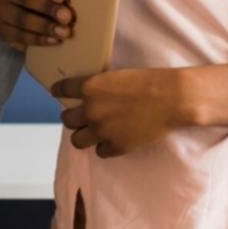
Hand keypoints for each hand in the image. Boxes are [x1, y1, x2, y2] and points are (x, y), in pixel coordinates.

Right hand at [0, 0, 72, 50]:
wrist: (30, 15)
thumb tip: (76, 5)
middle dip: (47, 8)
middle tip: (67, 17)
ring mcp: (1, 9)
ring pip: (21, 18)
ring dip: (44, 26)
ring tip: (64, 32)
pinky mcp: (2, 28)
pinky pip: (18, 35)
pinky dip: (37, 39)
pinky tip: (53, 41)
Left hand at [52, 69, 188, 158]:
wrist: (170, 99)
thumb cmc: (147, 82)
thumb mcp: (115, 76)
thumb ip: (98, 87)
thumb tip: (87, 96)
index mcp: (89, 87)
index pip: (61, 89)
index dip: (58, 91)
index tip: (57, 92)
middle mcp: (90, 110)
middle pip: (66, 120)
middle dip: (72, 118)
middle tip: (81, 117)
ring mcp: (101, 131)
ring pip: (76, 141)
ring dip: (83, 136)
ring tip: (92, 133)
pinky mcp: (115, 147)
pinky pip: (99, 152)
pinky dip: (105, 147)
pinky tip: (113, 140)